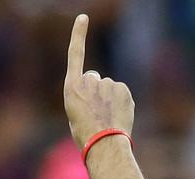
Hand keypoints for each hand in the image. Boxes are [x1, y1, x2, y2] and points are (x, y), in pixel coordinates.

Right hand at [63, 15, 134, 149]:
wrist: (104, 145)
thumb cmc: (86, 135)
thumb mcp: (76, 113)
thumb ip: (84, 96)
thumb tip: (100, 90)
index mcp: (71, 87)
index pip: (75, 54)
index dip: (79, 34)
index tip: (83, 18)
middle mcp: (88, 80)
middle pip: (94, 78)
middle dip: (96, 90)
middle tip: (96, 111)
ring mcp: (107, 83)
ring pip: (108, 87)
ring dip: (109, 98)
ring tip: (107, 117)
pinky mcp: (122, 89)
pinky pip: (121, 92)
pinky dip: (120, 101)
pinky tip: (117, 115)